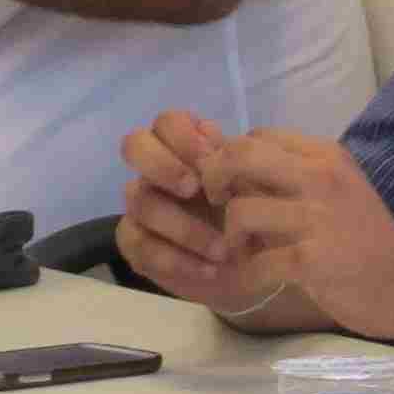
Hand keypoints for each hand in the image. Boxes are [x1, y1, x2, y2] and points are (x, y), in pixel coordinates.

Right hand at [114, 108, 267, 314]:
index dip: (182, 135)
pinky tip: (209, 270)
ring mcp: (144, 206)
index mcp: (188, 149)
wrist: (259, 268)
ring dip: (185, 227)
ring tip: (223, 251)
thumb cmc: (259, 219)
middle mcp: (158, 172)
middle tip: (193, 189)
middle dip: (162, 165)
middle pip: (134, 145)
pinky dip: (177, 260)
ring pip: (141, 201)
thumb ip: (236, 159)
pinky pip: (139, 245)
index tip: (210, 158)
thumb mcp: (259, 188)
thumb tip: (209, 134)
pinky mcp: (137, 244)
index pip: (167, 122)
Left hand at [205, 129, 393, 344]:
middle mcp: (321, 177)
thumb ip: (285, 178)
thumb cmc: (362, 238)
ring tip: (241, 250)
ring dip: (230, 235)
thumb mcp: (328, 193)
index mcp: (324, 156)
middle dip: (213, 177)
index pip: (258, 136)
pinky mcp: (313, 259)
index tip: (225, 183)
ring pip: (241, 210)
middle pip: (241, 155)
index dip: (228, 156)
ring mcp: (318, 218)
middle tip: (214, 203)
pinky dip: (245, 275)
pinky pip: (257, 262)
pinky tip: (251, 280)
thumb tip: (227, 167)